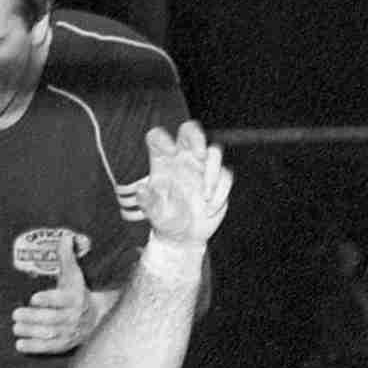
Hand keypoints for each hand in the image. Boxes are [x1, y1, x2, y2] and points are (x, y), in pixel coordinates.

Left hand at [11, 232, 104, 355]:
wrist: (98, 318)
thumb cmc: (79, 292)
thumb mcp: (74, 275)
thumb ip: (67, 257)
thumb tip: (65, 237)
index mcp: (76, 297)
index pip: (62, 299)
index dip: (48, 299)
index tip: (34, 298)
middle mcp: (74, 316)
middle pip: (53, 318)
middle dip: (33, 317)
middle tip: (16, 313)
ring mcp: (69, 332)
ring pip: (49, 334)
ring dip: (31, 331)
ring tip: (15, 327)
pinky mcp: (64, 344)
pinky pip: (49, 348)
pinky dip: (35, 348)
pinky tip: (20, 345)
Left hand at [135, 120, 230, 246]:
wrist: (183, 237)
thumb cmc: (165, 220)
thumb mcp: (153, 214)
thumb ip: (147, 202)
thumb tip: (141, 190)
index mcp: (162, 161)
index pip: (157, 137)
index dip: (163, 138)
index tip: (170, 152)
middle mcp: (182, 159)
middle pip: (190, 130)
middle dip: (197, 137)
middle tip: (200, 155)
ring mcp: (202, 167)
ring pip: (214, 151)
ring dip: (212, 173)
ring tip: (204, 197)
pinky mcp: (218, 179)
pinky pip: (226, 175)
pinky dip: (221, 192)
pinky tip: (210, 209)